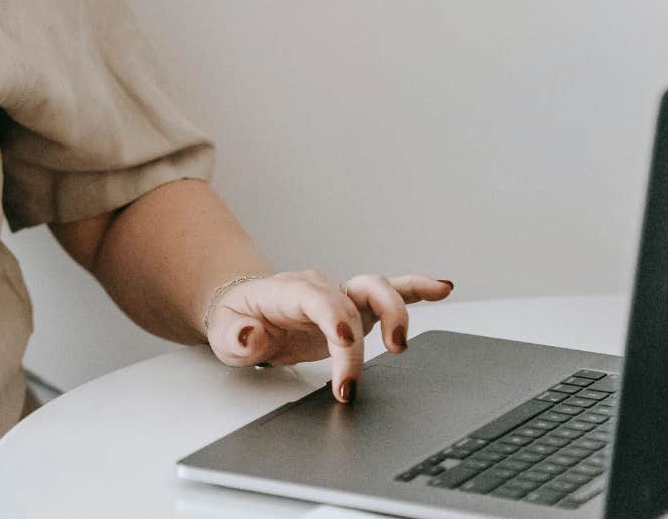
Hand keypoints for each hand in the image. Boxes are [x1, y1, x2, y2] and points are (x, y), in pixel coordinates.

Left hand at [204, 271, 454, 402]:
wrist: (245, 311)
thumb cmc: (237, 321)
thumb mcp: (224, 334)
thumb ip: (237, 337)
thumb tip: (251, 335)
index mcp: (288, 291)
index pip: (318, 300)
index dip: (335, 319)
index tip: (345, 344)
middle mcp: (320, 288)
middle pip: (352, 299)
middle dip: (361, 338)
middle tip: (354, 379)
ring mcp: (341, 296)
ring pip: (378, 290)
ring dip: (397, 313)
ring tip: (401, 345)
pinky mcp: (356, 309)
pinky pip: (391, 293)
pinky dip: (418, 290)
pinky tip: (443, 289)